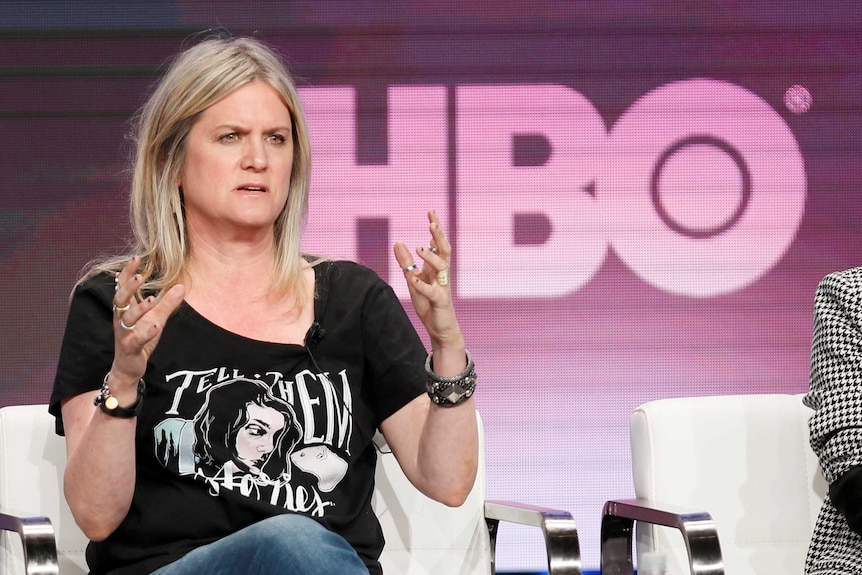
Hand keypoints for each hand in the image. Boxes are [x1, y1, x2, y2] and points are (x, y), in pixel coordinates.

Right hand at [109, 256, 185, 399]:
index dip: (127, 273)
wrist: (129, 367)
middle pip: (120, 299)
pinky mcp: (129, 348)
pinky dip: (145, 332)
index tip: (136, 258)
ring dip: (139, 309)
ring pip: (126, 319)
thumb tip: (181, 286)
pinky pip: (135, 340)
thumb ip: (167, 303)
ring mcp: (124, 334)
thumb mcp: (156, 318)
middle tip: (140, 275)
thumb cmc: (140, 338)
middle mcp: (121, 319)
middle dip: (129, 287)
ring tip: (151, 300)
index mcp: (126, 309)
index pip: (123, 287)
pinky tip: (155, 326)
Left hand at [393, 211, 463, 352]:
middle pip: (444, 250)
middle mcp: (442, 275)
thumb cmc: (429, 304)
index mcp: (437, 268)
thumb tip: (398, 242)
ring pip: (442, 267)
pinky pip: (432, 291)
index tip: (431, 211)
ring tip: (419, 248)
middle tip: (432, 222)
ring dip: (430, 256)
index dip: (436, 228)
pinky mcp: (440, 302)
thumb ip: (406, 262)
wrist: (441, 329)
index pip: (438, 244)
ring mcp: (443, 287)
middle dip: (439, 236)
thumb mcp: (413, 280)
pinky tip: (413, 278)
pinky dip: (422, 284)